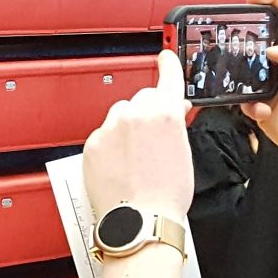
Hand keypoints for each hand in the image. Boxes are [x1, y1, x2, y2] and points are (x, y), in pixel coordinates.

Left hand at [80, 51, 197, 219]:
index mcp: (165, 113)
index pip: (168, 78)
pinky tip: (119, 166)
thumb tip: (172, 112)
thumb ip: (175, 125)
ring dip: (126, 129)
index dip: (168, 65)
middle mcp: (136, 114)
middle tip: (150, 139)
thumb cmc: (166, 196)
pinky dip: (109, 146)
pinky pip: (103, 136)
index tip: (165, 56)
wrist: (141, 221)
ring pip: (119, 116)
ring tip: (134, 159)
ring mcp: (111, 128)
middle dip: (146, 113)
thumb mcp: (183, 153)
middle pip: (141, 99)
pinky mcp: (93, 143)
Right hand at [238, 0, 277, 165]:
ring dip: (241, 70)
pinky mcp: (261, 103)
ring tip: (249, 78)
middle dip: (245, 34)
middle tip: (238, 38)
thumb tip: (272, 47)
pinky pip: (243, 97)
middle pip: (258, 35)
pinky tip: (265, 108)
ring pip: (244, 65)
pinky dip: (249, 103)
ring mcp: (271, 81)